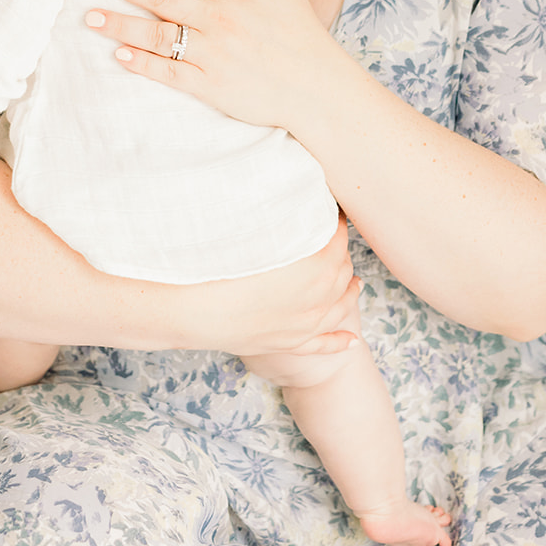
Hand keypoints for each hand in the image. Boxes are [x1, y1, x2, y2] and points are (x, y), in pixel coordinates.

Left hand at [83, 0, 356, 132]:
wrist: (318, 89)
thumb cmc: (300, 34)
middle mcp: (219, 20)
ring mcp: (213, 55)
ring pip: (158, 36)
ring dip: (121, 24)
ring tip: (90, 16)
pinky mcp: (211, 87)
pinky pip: (170, 73)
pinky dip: (143, 65)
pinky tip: (119, 56)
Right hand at [187, 215, 361, 357]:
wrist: (191, 309)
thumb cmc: (217, 264)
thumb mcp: (255, 232)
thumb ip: (282, 220)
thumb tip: (293, 201)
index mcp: (314, 266)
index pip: (338, 239)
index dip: (335, 222)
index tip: (329, 211)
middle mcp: (318, 297)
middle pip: (342, 270)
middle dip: (341, 253)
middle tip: (332, 239)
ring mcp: (306, 324)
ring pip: (340, 306)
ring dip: (349, 291)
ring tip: (355, 282)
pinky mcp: (290, 344)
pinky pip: (324, 344)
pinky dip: (340, 340)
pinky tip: (351, 340)